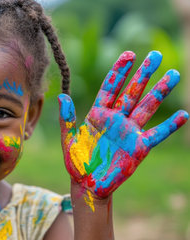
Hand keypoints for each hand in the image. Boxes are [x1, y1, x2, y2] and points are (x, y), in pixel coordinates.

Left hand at [58, 51, 187, 198]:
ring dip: (159, 92)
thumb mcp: (68, 140)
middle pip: (132, 92)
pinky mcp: (139, 148)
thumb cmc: (76, 162)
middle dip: (143, 74)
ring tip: (173, 74)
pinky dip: (170, 126)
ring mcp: (129, 132)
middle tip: (155, 55)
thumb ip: (66, 119)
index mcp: (98, 114)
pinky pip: (157, 134)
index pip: (110, 88)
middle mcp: (116, 119)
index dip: (119, 72)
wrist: (88, 184)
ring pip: (147, 107)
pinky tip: (184, 115)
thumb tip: (62, 96)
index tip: (129, 55)